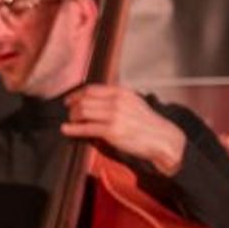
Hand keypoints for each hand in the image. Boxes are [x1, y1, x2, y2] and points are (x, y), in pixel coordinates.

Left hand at [62, 84, 186, 175]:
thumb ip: (116, 100)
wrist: (161, 138)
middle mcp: (117, 101)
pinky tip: (66, 130)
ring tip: (70, 122)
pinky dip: (73, 129)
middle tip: (69, 114)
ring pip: (83, 111)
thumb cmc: (146, 124)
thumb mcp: (133, 104)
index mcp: (122, 92)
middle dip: (73, 107)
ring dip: (73, 117)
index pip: (92, 89)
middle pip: (85, 99)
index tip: (69, 100)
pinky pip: (86, 128)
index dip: (76, 94)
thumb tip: (95, 102)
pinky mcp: (112, 131)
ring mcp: (114, 115)